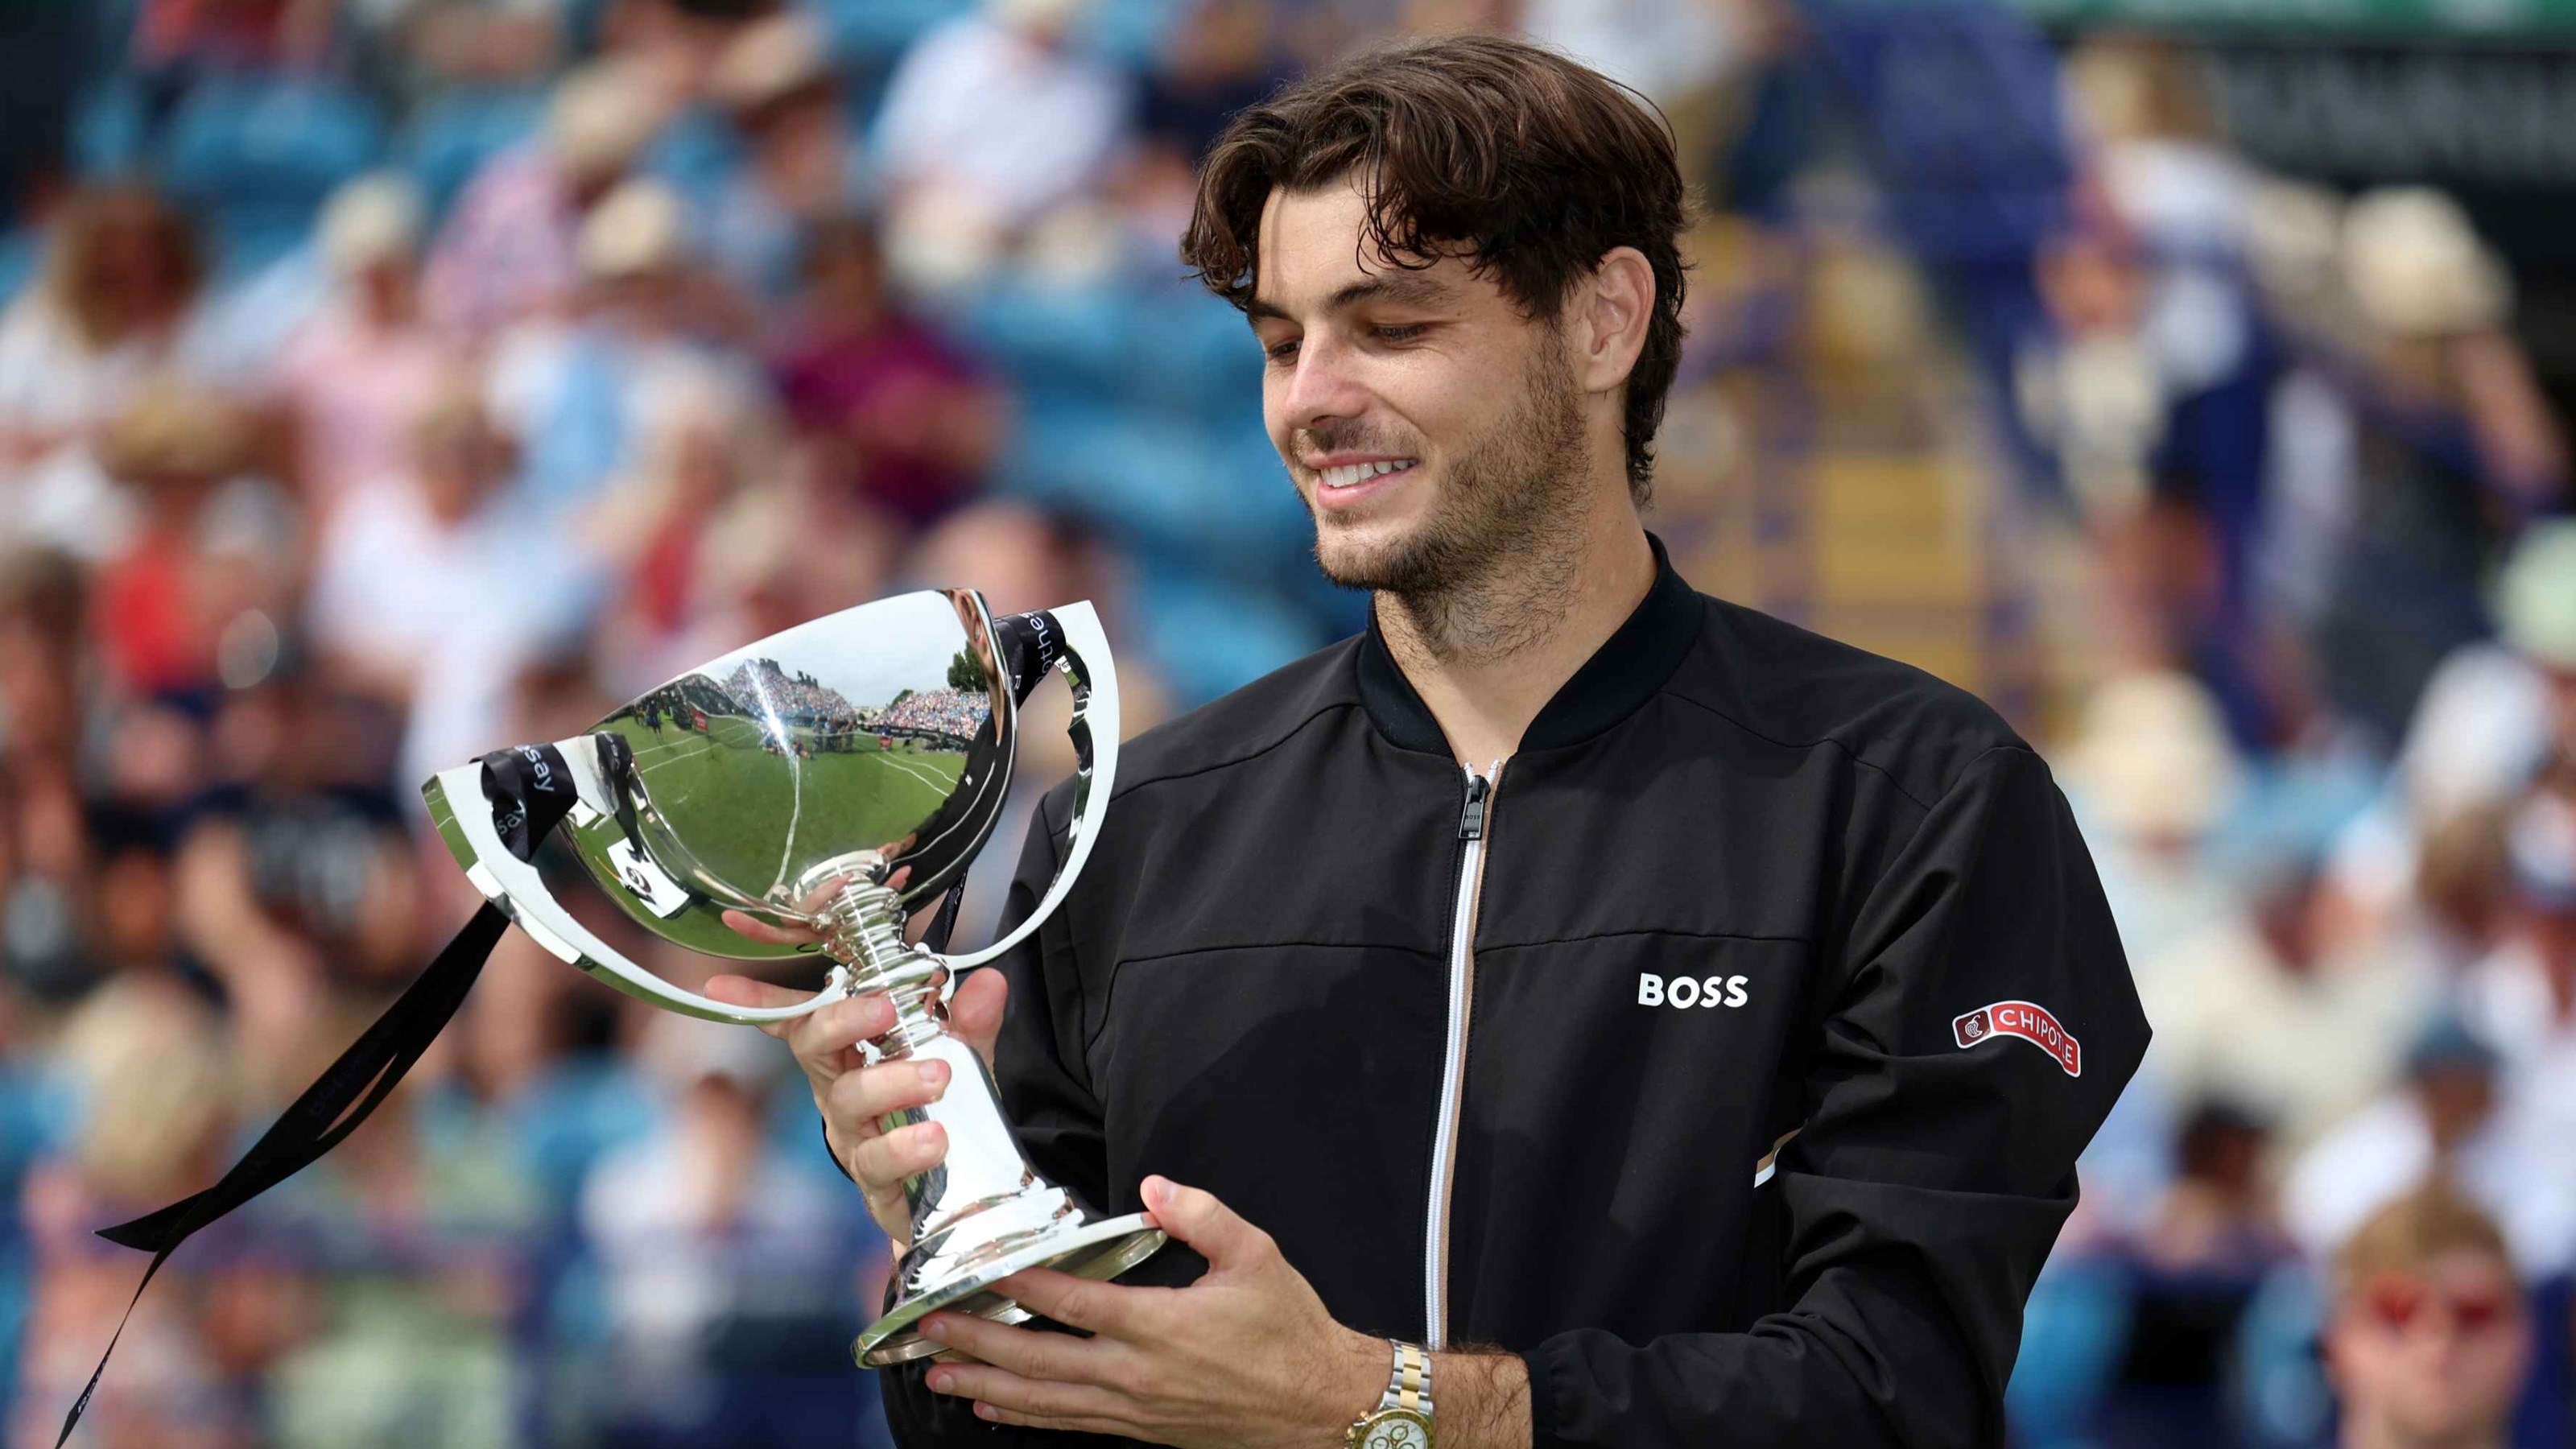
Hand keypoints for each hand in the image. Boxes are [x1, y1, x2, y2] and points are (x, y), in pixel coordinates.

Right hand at [701, 960, 1005, 1244]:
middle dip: (843, 1021)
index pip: (804, 1021)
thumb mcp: (965, 1062)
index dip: (763, 1001)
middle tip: (885, 1008)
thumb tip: (988, 982)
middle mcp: (842, 1093)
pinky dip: (907, 1147)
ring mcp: (853, 1138)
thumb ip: (970, 1023)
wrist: (960, 1197)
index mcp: (852, 1056)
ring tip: (937, 1078)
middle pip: (816, 1047)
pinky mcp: (876, 1182)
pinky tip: (936, 1139)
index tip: (723, 983)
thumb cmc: (943, 1117)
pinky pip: (878, 1161)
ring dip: (891, 1083)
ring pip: (849, 1102)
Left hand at [917, 1176, 1386, 1447]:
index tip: (975, 1269)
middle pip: (1038, 1360)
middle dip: (975, 1341)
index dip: (1019, 1286)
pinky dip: (1023, 1415)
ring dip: (984, 1384)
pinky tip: (990, 1405)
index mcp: (1160, 1326)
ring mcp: (1134, 1410)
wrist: (1321, 1405)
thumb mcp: (1256, 1256)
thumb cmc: (1289, 1327)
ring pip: (1043, 1400)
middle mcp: (1137, 1375)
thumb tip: (1152, 1185)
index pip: (1073, 1302)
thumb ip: (1201, 1216)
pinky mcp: (1140, 1431)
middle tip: (924, 1326)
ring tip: (934, 1371)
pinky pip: (1069, 1424)